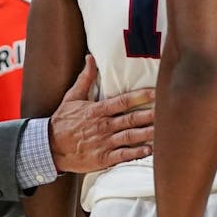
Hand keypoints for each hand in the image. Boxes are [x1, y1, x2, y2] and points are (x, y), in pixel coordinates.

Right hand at [48, 56, 153, 173]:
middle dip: (150, 115)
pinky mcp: (102, 158)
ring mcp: (104, 143)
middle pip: (131, 119)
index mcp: (98, 110)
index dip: (141, 96)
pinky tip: (149, 151)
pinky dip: (136, 153)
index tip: (156, 92)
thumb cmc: (62, 121)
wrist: (49, 147)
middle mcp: (103, 126)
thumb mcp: (71, 97)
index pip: (123, 101)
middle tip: (168, 112)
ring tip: (164, 132)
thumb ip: (85, 78)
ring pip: (130, 137)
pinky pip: (123, 156)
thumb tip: (90, 58)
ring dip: (147, 134)